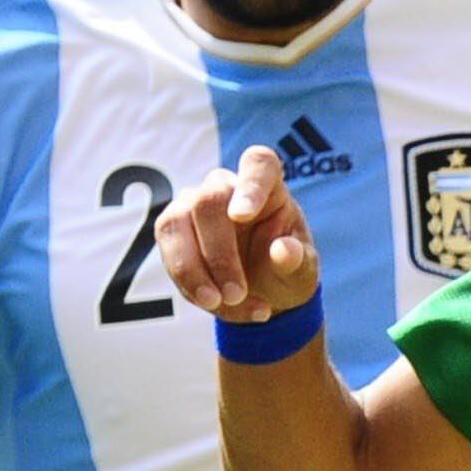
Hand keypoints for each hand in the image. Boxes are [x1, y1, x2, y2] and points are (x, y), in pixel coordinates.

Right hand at [155, 145, 319, 322]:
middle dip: (219, 254)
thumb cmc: (285, 270)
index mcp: (269, 185)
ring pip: (177, 224)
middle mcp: (227, 186)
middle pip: (208, 202)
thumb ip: (297, 261)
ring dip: (194, 271)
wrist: (263, 292)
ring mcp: (193, 203)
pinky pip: (169, 252)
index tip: (241, 215)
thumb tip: (283, 251)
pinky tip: (214, 305)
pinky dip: (189, 285)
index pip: (258, 165)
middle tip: (235, 293)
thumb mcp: (301, 272)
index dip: (249, 186)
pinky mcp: (172, 229)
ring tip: (218, 304)